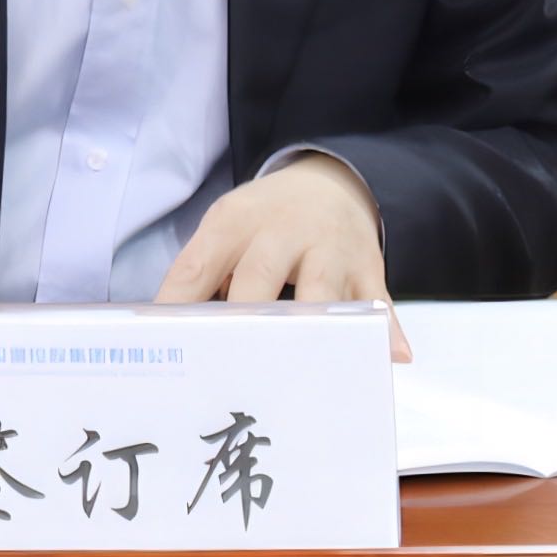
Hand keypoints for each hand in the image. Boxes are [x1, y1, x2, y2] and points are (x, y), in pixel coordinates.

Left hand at [158, 154, 408, 357]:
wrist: (327, 182)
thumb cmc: (263, 220)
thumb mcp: (225, 228)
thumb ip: (200, 274)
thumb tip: (167, 329)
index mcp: (235, 221)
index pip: (198, 266)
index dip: (179, 305)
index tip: (165, 343)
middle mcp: (283, 231)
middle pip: (258, 279)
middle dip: (244, 321)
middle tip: (227, 368)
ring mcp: (329, 249)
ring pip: (319, 294)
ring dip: (309, 331)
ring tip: (297, 374)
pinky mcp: (367, 267)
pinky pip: (376, 302)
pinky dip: (384, 329)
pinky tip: (391, 356)